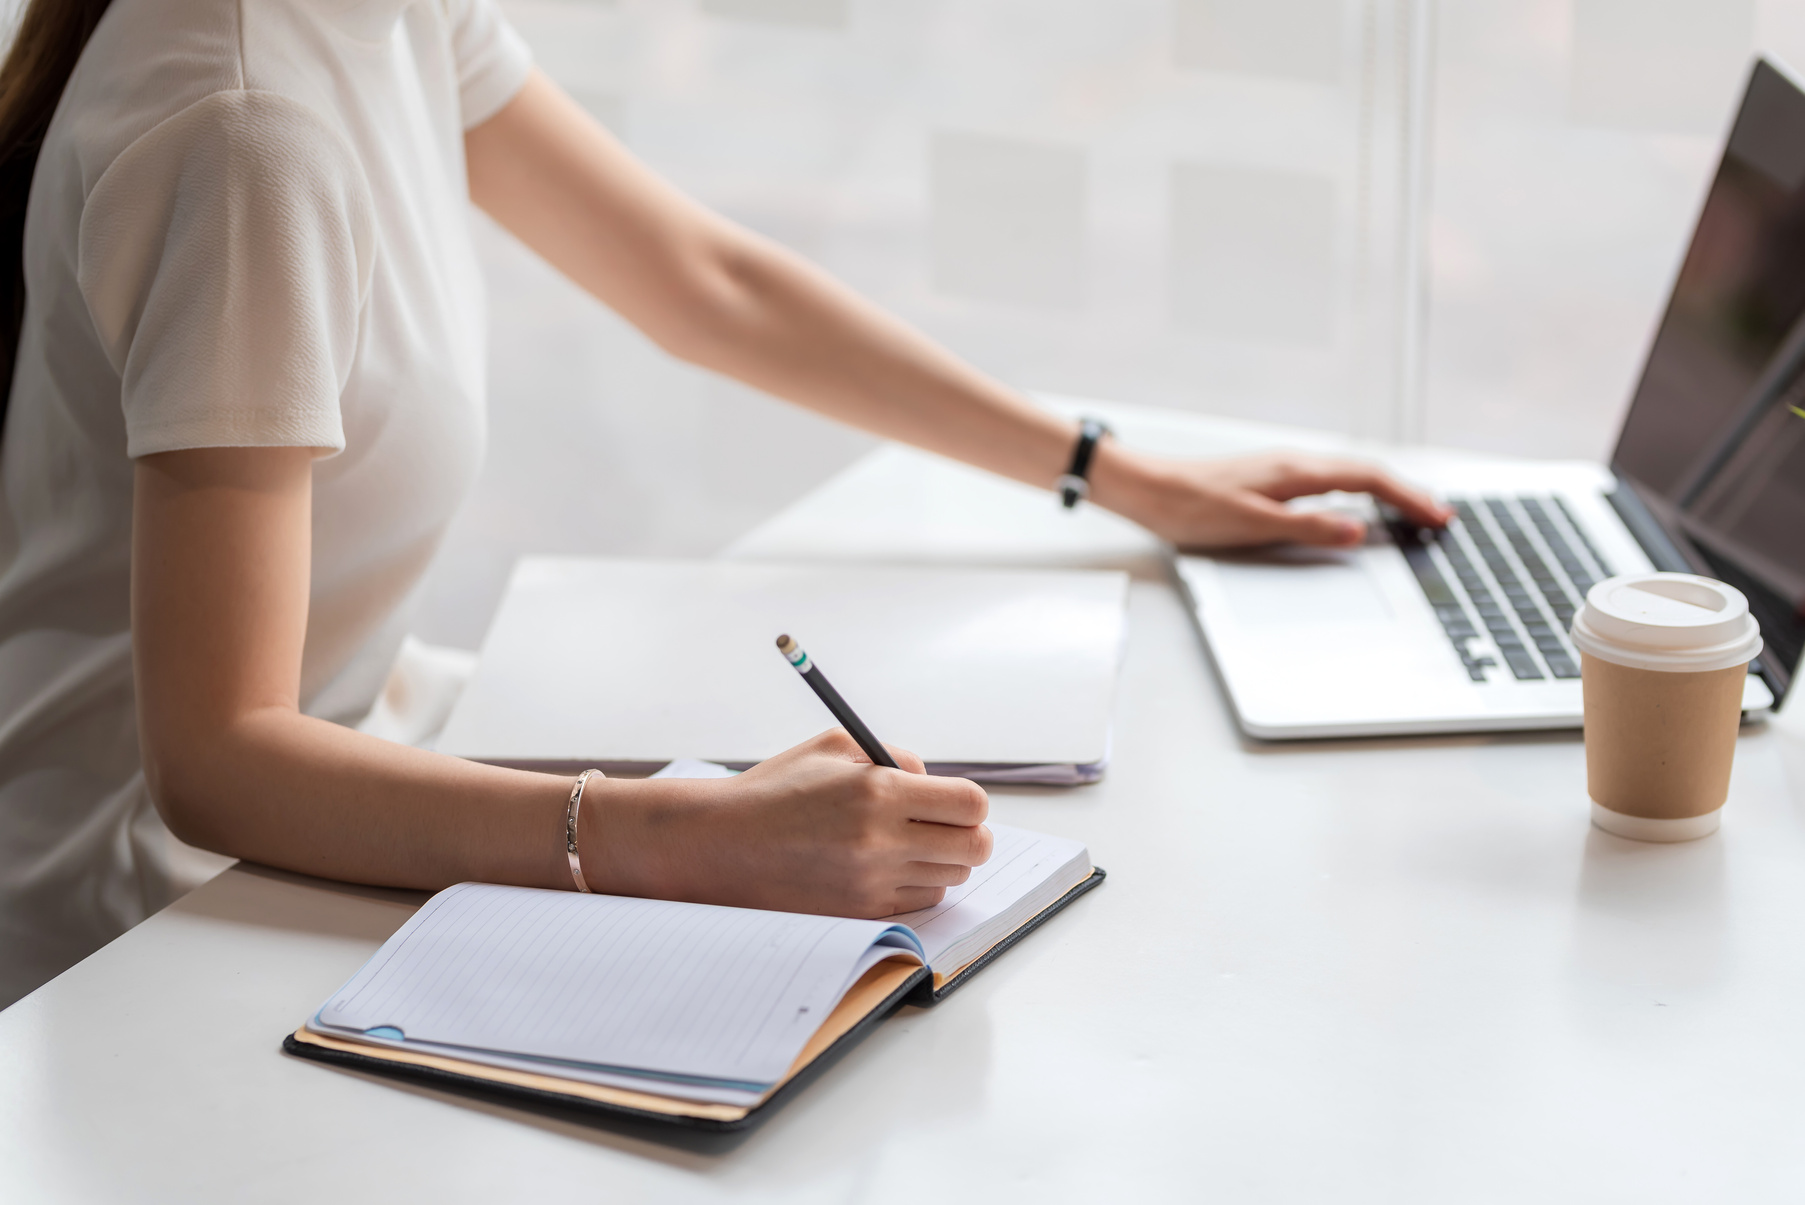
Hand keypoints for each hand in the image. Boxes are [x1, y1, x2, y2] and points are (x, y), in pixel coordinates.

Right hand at [587, 729, 992, 917]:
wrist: (721, 844)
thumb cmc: (777, 790)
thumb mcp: (836, 748)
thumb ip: (896, 758)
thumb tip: (935, 783)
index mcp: (878, 791)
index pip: (971, 805)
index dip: (969, 803)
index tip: (954, 802)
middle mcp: (880, 841)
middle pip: (973, 849)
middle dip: (966, 835)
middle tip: (943, 827)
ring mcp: (871, 883)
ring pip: (949, 879)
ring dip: (939, 862)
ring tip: (902, 845)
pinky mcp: (859, 913)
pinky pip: (918, 904)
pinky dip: (912, 886)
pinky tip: (882, 868)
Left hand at [1091, 444, 1452, 549]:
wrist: (1149, 490)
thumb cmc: (1193, 508)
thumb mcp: (1255, 526)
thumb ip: (1309, 529)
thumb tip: (1357, 533)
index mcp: (1297, 471)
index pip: (1369, 480)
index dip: (1408, 499)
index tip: (1438, 517)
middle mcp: (1295, 463)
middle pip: (1367, 474)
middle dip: (1407, 494)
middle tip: (1440, 518)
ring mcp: (1283, 469)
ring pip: (1349, 476)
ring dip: (1385, 493)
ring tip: (1412, 513)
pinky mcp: (1271, 479)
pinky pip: (1329, 483)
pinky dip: (1358, 494)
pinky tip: (1358, 509)